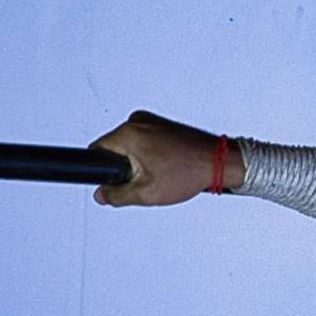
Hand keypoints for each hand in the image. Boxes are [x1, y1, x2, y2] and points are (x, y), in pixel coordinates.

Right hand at [89, 110, 224, 206]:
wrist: (218, 162)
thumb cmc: (189, 171)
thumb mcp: (147, 193)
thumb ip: (117, 195)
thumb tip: (101, 195)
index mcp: (128, 133)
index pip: (97, 151)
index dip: (103, 170)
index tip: (116, 181)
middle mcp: (137, 121)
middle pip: (114, 149)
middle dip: (124, 168)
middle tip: (146, 180)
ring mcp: (151, 120)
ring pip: (130, 146)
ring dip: (139, 162)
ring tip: (160, 173)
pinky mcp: (161, 124)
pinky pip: (144, 141)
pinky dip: (151, 154)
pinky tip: (166, 165)